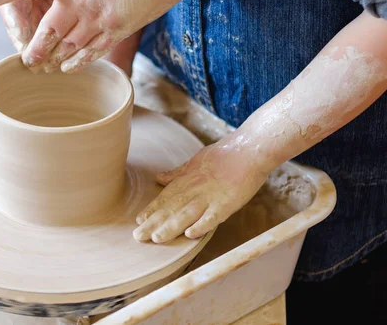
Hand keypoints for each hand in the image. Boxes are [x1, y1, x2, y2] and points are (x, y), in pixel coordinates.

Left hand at [0, 0, 178, 72]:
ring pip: (68, 46)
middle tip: (24, 59)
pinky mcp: (119, 28)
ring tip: (43, 69)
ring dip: (52, 59)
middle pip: (45, 31)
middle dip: (33, 47)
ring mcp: (98, 17)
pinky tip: (69, 67)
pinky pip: (93, 51)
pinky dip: (78, 62)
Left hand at [132, 134, 269, 242]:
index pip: (166, 197)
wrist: (248, 149)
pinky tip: (190, 235)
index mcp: (188, 180)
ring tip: (156, 238)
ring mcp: (210, 196)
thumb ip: (177, 173)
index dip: (152, 210)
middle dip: (154, 223)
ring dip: (171, 226)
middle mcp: (195, 189)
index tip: (138, 221)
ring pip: (187, 214)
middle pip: (172, 208)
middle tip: (138, 236)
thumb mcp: (195, 161)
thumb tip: (158, 178)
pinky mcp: (227, 202)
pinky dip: (201, 225)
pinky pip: (212, 216)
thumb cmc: (223, 155)